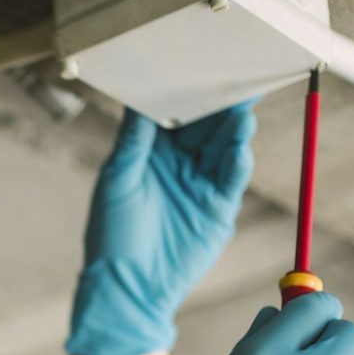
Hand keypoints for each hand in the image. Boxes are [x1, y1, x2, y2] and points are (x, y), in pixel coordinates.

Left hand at [65, 101, 259, 354]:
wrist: (129, 287)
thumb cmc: (112, 234)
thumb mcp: (117, 178)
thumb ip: (134, 138)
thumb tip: (139, 95)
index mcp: (152, 152)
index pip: (177, 113)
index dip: (189, 92)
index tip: (200, 67)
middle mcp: (180, 164)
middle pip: (206, 126)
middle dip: (220, 104)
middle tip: (234, 79)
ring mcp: (200, 184)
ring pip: (222, 148)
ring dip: (232, 129)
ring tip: (241, 110)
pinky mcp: (218, 208)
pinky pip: (232, 178)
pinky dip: (237, 160)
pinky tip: (240, 145)